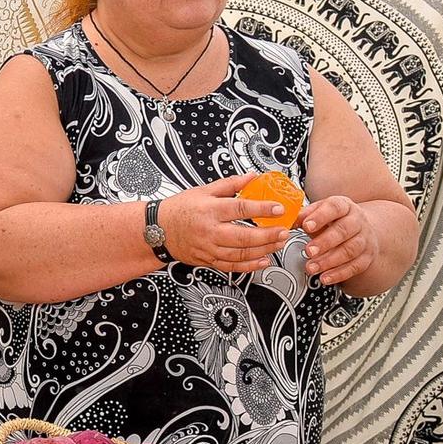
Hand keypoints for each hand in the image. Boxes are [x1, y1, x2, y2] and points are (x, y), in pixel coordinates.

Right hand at [158, 173, 291, 273]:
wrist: (158, 230)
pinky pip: (232, 266)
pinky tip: (263, 261)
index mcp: (210, 210)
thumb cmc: (180, 209)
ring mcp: (209, 248)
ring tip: (278, 244)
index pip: (240, 209)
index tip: (278, 208)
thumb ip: (230, 184)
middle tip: (284, 231)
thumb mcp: (203, 191)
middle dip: (268, 235)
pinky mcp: (208, 260)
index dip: (262, 208)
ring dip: (263, 250)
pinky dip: (250, 266)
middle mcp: (209, 231)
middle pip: (244, 236)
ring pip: (240, 253)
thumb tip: (253, 177)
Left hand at [299, 194, 377, 286]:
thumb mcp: (320, 212)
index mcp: (344, 206)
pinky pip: (355, 267)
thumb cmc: (335, 220)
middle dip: (324, 242)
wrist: (361, 228)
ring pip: (349, 250)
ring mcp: (364, 239)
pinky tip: (325, 278)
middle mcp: (357, 221)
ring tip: (311, 267)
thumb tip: (288, 221)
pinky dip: (339, 274)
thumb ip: (305, 215)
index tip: (306, 226)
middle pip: (343, 231)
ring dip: (329, 261)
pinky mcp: (367, 257)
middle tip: (308, 251)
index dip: (320, 216)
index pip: (335, 207)